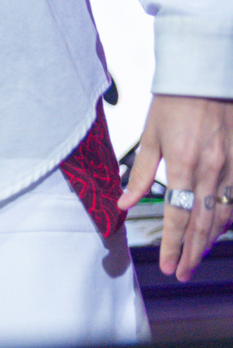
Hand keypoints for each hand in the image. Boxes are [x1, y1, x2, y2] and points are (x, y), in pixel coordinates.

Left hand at [119, 93, 232, 279]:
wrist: (204, 75)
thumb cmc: (173, 102)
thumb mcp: (150, 135)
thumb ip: (140, 173)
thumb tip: (125, 203)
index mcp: (184, 164)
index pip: (177, 216)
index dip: (172, 245)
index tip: (167, 265)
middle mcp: (211, 170)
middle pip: (202, 224)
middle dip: (190, 252)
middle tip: (181, 272)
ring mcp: (231, 167)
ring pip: (222, 216)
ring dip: (209, 240)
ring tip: (195, 256)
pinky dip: (227, 220)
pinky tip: (217, 230)